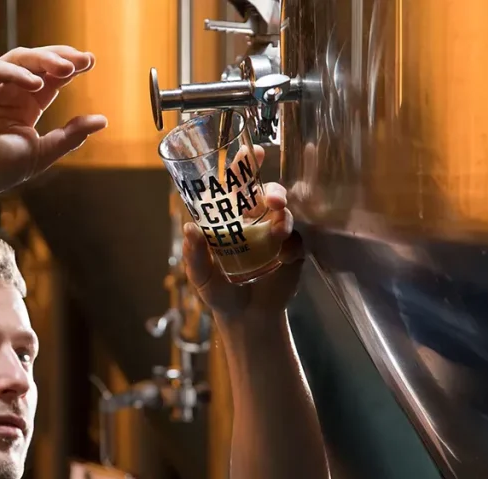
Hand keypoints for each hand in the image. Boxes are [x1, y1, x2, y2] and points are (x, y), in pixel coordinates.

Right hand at [0, 46, 108, 206]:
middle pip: (37, 64)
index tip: (89, 61)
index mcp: (24, 106)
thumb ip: (70, 136)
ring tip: (65, 68)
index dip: (69, 68)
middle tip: (82, 59)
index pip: (50, 79)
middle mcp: (7, 92)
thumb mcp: (41, 152)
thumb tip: (102, 121)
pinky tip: (36, 85)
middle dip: (60, 58)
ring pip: (18, 60)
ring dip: (43, 61)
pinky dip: (17, 74)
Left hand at [181, 146, 303, 319]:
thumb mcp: (201, 277)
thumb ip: (195, 255)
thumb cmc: (219, 292)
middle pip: (266, 193)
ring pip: (285, 212)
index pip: (236, 186)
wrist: (247, 318)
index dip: (245, 165)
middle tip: (273, 200)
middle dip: (273, 190)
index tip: (253, 151)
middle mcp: (253, 221)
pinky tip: (284, 258)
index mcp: (229, 219)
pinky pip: (296, 239)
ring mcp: (274, 234)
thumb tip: (190, 228)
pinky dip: (292, 244)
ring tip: (279, 229)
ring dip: (285, 215)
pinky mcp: (292, 251)